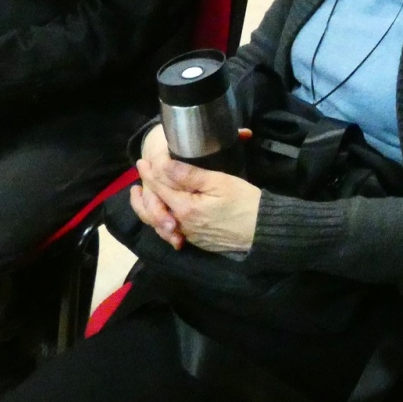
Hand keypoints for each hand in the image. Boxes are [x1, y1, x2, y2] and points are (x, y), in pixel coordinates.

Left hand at [135, 125, 261, 253]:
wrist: (263, 231)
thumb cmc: (245, 202)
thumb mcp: (219, 182)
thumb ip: (190, 175)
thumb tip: (165, 165)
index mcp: (185, 208)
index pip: (160, 187)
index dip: (150, 172)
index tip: (143, 160)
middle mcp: (182, 225)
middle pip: (152, 210)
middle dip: (142, 193)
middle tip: (139, 177)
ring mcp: (189, 236)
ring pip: (159, 224)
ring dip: (148, 208)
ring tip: (143, 197)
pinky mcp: (198, 241)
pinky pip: (172, 231)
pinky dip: (162, 220)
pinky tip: (165, 213)